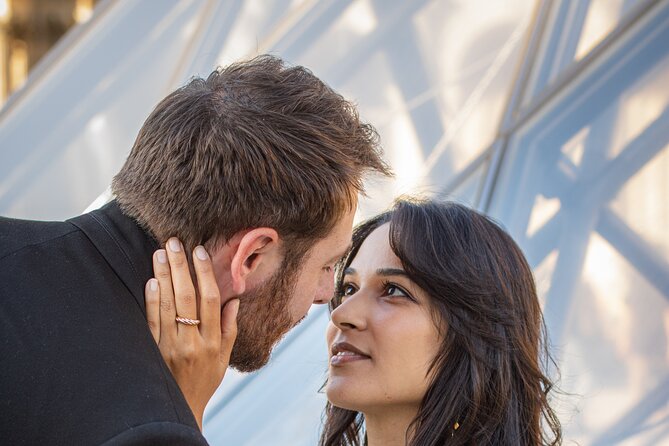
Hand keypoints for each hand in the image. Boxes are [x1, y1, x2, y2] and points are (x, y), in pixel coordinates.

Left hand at [144, 237, 238, 430]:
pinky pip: (151, 321)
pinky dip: (151, 300)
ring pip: (167, 305)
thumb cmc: (205, 380)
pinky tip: (151, 281)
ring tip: (160, 253)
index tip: (199, 251)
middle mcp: (192, 341)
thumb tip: (233, 300)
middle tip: (174, 242)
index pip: (210, 299)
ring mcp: (170, 346)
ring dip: (164, 276)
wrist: (179, 408)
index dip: (205, 272)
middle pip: (186, 297)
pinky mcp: (152, 350)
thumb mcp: (224, 358)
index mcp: (213, 341)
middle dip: (181, 266)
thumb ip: (229, 328)